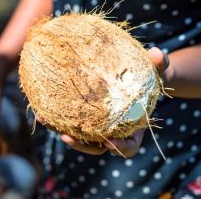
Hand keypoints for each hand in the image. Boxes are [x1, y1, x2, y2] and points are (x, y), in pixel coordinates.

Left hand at [37, 47, 169, 156]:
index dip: (120, 147)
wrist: (137, 77)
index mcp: (132, 126)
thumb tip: (157, 53)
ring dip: (60, 129)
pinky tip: (40, 103)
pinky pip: (69, 117)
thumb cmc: (148, 77)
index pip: (128, 145)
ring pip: (78, 133)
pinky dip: (55, 113)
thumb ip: (159, 63)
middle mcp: (113, 129)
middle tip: (67, 137)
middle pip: (96, 145)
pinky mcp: (84, 113)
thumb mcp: (157, 69)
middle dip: (81, 144)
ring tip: (43, 117)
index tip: (109, 143)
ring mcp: (97, 123)